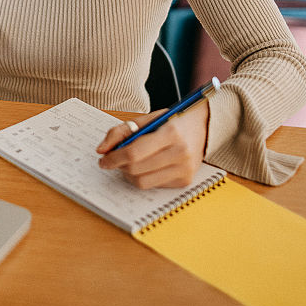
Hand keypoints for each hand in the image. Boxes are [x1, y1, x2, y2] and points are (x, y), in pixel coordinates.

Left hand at [94, 102, 209, 188]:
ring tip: (127, 164)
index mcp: (170, 133)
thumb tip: (101, 150)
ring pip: (143, 182)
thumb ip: (121, 131)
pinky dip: (143, 177)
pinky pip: (154, 185)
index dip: (114, 158)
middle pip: (136, 169)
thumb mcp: (148, 119)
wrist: (204, 127)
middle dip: (119, 166)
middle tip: (113, 160)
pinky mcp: (185, 181)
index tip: (103, 159)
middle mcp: (180, 153)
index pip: (134, 153)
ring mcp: (185, 169)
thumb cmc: (172, 121)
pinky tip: (145, 167)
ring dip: (128, 175)